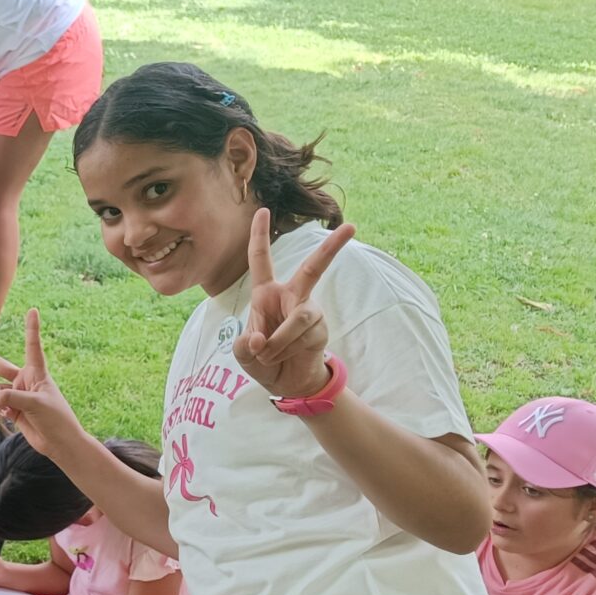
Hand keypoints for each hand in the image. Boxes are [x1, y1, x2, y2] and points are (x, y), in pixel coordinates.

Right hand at [0, 310, 85, 457]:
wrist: (59, 442)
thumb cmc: (56, 418)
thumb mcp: (35, 403)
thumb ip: (10, 397)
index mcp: (37, 373)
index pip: (32, 346)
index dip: (32, 328)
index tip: (32, 311)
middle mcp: (25, 381)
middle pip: (0, 366)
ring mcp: (18, 395)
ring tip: (5, 408)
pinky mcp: (13, 410)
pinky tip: (8, 416)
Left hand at [234, 210, 354, 398]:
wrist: (287, 383)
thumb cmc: (263, 360)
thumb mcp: (244, 353)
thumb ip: (243, 345)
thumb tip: (258, 340)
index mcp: (267, 294)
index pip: (261, 260)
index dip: (260, 236)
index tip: (263, 211)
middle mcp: (291, 297)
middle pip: (313, 268)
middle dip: (332, 248)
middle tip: (352, 226)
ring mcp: (309, 312)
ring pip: (298, 317)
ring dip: (278, 340)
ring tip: (266, 355)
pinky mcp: (320, 329)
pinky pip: (302, 334)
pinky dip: (285, 348)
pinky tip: (280, 357)